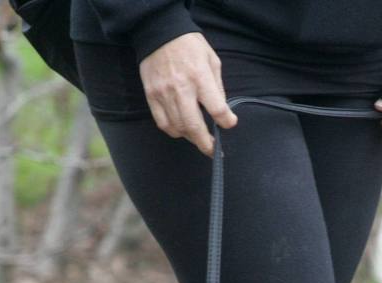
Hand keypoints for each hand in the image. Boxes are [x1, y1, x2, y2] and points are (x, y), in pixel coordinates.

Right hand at [139, 32, 237, 155]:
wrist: (158, 31)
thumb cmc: (190, 45)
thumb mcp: (212, 60)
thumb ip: (218, 87)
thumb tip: (222, 112)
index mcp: (200, 77)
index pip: (217, 109)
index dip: (226, 122)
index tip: (230, 123)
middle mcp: (181, 88)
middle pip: (194, 126)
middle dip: (206, 144)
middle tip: (214, 151)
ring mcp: (164, 93)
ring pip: (178, 128)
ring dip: (190, 138)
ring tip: (199, 138)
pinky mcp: (151, 96)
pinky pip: (162, 123)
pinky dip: (174, 131)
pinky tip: (182, 129)